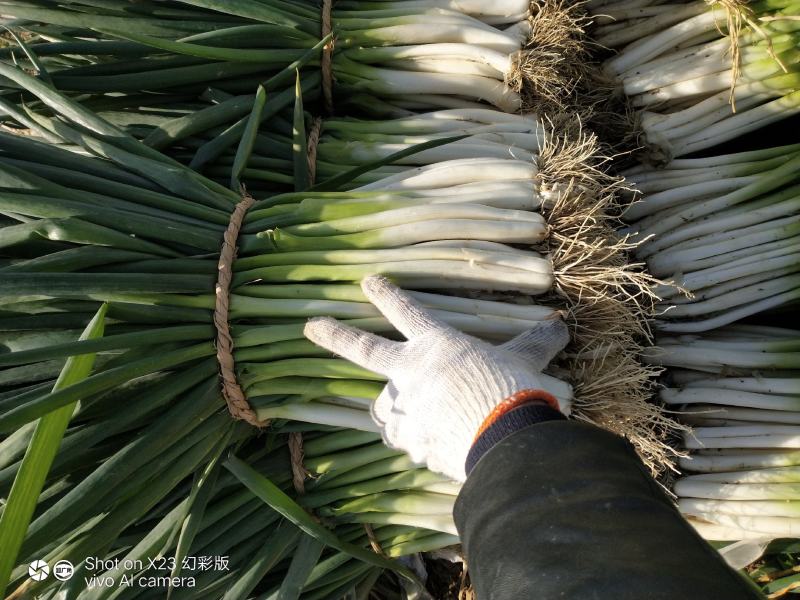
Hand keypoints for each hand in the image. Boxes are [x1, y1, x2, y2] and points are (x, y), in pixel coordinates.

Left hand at [304, 276, 569, 480]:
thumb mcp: (526, 358)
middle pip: (363, 349)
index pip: (406, 310)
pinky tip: (429, 444)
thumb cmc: (512, 388)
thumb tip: (562, 323)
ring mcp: (404, 409)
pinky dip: (413, 441)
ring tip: (408, 415)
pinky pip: (404, 441)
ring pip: (383, 408)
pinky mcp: (408, 443)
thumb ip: (538, 340)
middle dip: (334, 334)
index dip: (386, 294)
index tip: (368, 280)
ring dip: (392, 409)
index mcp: (434, 344)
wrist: (502, 439)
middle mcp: (410, 373)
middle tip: (310, 326)